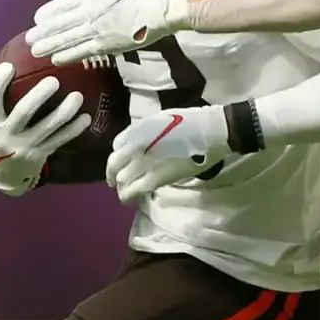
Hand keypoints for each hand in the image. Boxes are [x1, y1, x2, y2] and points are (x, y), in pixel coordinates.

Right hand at [0, 62, 90, 194]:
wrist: (2, 174)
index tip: (9, 66)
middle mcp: (6, 135)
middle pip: (23, 113)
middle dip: (38, 96)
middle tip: (54, 80)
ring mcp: (24, 146)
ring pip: (46, 128)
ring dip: (64, 112)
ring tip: (77, 96)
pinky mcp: (40, 155)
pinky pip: (59, 140)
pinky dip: (73, 130)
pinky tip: (86, 118)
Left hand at [26, 0, 185, 64]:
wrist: (163, 6)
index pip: (63, 4)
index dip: (49, 12)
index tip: (37, 18)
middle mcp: (89, 12)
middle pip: (60, 23)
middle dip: (43, 32)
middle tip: (29, 39)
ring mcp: (97, 30)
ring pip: (67, 39)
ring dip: (50, 46)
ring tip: (35, 51)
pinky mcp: (108, 45)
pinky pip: (83, 52)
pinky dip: (68, 56)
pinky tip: (56, 59)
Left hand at [106, 107, 230, 202]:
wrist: (207, 132)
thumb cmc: (190, 121)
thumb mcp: (160, 120)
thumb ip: (145, 131)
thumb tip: (142, 142)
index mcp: (136, 129)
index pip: (116, 144)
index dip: (120, 154)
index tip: (125, 160)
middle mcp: (134, 146)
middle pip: (113, 164)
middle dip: (112, 173)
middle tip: (115, 181)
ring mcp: (142, 163)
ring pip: (120, 179)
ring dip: (121, 185)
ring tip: (126, 190)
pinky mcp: (154, 178)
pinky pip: (133, 190)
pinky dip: (128, 196)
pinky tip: (130, 199)